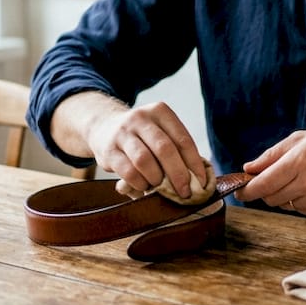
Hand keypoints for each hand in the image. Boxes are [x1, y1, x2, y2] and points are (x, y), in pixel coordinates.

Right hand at [86, 100, 207, 199]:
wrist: (104, 127)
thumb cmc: (142, 137)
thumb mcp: (159, 132)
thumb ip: (176, 150)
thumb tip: (197, 180)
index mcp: (160, 111)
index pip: (182, 139)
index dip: (194, 163)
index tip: (201, 182)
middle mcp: (141, 118)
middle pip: (165, 149)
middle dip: (178, 174)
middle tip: (185, 192)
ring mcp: (122, 132)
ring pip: (144, 160)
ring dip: (156, 179)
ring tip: (160, 187)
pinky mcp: (108, 150)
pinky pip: (128, 171)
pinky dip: (140, 183)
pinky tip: (144, 187)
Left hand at [235, 129, 305, 217]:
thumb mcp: (302, 139)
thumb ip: (272, 155)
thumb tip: (248, 169)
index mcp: (299, 161)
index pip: (263, 184)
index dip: (247, 190)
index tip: (239, 192)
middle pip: (271, 198)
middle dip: (266, 191)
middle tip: (276, 179)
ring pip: (286, 205)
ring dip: (286, 195)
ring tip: (305, 177)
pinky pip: (302, 210)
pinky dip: (302, 201)